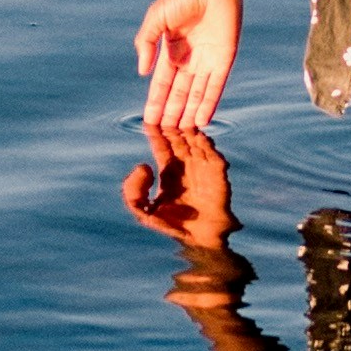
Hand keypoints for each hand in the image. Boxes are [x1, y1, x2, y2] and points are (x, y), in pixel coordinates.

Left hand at [121, 123, 236, 253]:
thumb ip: (133, 191)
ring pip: (196, 141)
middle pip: (179, 137)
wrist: (200, 240)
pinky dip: (207, 145)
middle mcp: (186, 165)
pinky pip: (213, 155)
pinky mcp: (218, 174)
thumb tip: (144, 166)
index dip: (156, 131)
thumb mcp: (142, 210)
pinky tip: (199, 137)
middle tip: (167, 111)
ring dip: (190, 130)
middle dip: (173, 125)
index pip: (162, 144)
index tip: (151, 117)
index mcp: (169, 170)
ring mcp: (203, 167)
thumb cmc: (172, 226)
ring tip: (182, 118)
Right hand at [133, 0, 247, 141]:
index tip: (149, 120)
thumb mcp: (156, 19)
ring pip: (197, 94)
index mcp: (171, 49)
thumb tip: (142, 72)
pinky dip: (209, 103)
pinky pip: (216, 86)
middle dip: (172, 113)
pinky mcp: (225, 59)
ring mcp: (207, 60)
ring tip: (182, 134)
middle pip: (179, 93)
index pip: (162, 82)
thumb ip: (146, 44)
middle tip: (165, 135)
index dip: (156, 101)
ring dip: (189, 113)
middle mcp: (189, 58)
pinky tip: (202, 120)